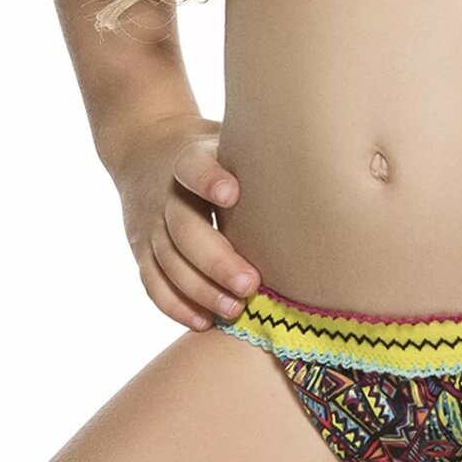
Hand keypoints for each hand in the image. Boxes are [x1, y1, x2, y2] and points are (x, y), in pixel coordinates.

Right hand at [113, 113, 260, 332]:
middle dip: (216, 260)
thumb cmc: (212, 153)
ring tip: (235, 310)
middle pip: (183, 227)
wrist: (146, 149)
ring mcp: (150, 222)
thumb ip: (259, 154)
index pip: (192, 167)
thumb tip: (320, 167)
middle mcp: (165, 191)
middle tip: (251, 283)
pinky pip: (152, 281)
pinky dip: (175, 305)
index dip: (209, 180)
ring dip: (200, 290)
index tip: (233, 194)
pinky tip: (203, 321)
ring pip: (167, 261)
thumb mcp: (229, 140)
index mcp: (188, 157)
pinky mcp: (140, 248)